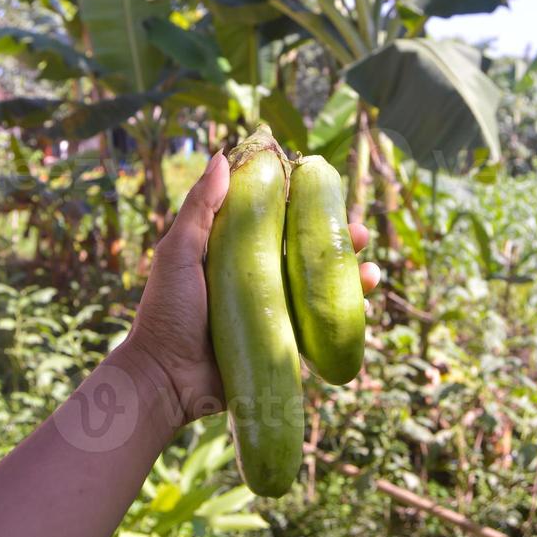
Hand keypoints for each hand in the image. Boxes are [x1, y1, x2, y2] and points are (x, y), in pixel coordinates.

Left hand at [129, 151, 380, 424]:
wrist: (167, 380)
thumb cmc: (166, 312)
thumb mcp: (179, 252)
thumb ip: (200, 207)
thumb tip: (223, 157)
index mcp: (235, 251)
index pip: (276, 219)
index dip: (302, 204)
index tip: (323, 190)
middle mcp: (259, 277)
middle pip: (307, 250)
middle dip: (337, 238)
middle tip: (357, 232)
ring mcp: (275, 310)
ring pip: (321, 285)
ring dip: (350, 273)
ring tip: (370, 270)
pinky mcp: (285, 342)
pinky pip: (322, 324)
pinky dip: (348, 312)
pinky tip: (365, 300)